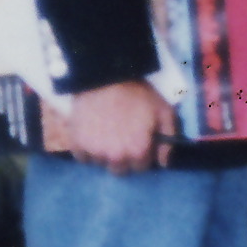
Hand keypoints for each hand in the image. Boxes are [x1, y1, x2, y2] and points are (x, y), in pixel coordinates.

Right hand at [51, 79, 172, 171]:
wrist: (106, 77)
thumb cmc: (138, 94)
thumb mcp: (164, 112)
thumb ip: (169, 140)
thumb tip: (164, 164)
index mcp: (138, 152)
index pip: (140, 167)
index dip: (141, 154)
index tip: (138, 141)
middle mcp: (116, 158)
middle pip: (120, 169)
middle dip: (123, 157)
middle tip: (121, 138)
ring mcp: (94, 152)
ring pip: (101, 163)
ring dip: (104, 153)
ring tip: (106, 133)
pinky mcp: (77, 144)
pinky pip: (83, 157)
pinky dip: (87, 149)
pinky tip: (92, 133)